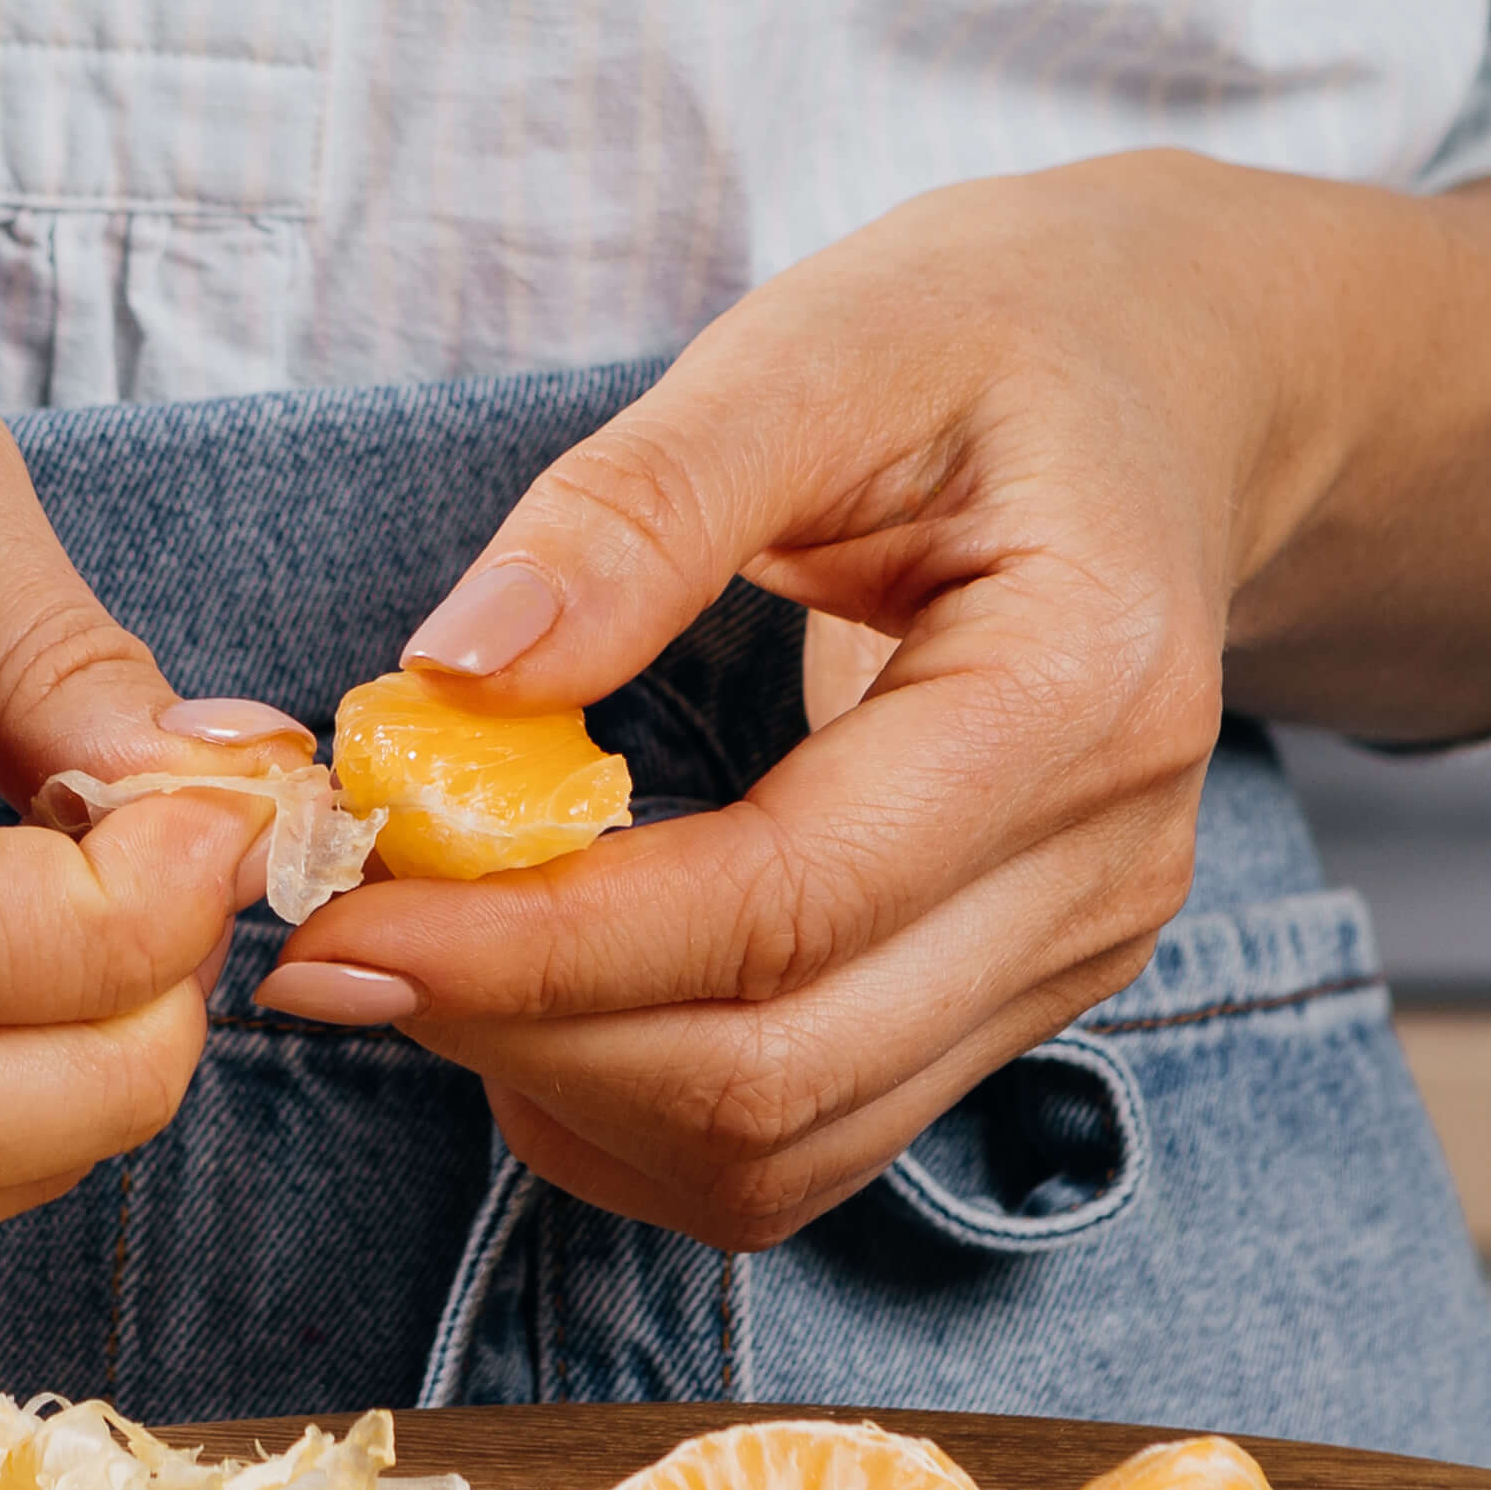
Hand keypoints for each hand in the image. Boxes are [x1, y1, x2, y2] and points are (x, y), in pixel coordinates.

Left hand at [251, 156, 1490, 1252]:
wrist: (1162, 387)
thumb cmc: (991, 341)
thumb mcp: (824, 344)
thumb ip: (637, 505)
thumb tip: (452, 671)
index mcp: (1082, 690)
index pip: (781, 906)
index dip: (538, 946)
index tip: (335, 921)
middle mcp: (1104, 869)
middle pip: (774, 1072)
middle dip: (519, 1034)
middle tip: (328, 938)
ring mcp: (1072, 956)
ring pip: (781, 1148)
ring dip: (564, 1091)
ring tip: (425, 950)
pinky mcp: (1011, 1000)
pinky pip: (802, 1139)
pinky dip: (632, 1106)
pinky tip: (535, 990)